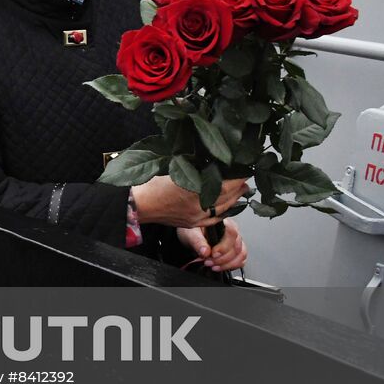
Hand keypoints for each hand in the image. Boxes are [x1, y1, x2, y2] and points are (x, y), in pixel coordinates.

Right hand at [130, 176, 248, 228]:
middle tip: (245, 176)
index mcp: (196, 189)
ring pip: (225, 208)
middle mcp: (200, 205)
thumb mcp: (174, 168)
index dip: (238, 175)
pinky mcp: (192, 223)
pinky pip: (215, 219)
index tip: (244, 167)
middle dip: (239, 185)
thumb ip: (194, 166)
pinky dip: (225, 211)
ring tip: (241, 189)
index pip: (228, 182)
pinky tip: (228, 206)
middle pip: (229, 195)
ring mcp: (197, 216)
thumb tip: (211, 160)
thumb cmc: (151, 184)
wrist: (138, 204)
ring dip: (235, 197)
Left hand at [178, 219, 247, 271]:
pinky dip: (231, 266)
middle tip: (208, 262)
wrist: (190, 239)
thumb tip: (205, 251)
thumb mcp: (190, 234)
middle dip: (223, 258)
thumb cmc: (191, 232)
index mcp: (222, 222)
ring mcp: (235, 242)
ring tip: (213, 266)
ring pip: (241, 254)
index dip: (224, 246)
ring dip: (227, 264)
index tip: (213, 254)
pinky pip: (241, 260)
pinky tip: (219, 267)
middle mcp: (231, 232)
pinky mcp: (235, 251)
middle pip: (237, 246)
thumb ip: (198, 242)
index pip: (232, 233)